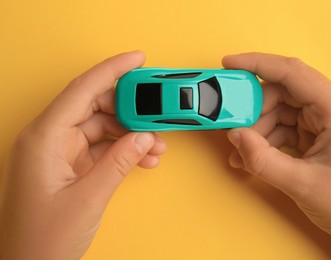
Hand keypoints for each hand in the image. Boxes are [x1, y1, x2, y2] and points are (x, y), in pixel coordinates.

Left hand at [0, 51, 166, 259]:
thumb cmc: (44, 239)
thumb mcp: (89, 197)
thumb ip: (119, 162)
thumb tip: (144, 137)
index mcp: (44, 138)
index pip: (82, 90)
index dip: (112, 70)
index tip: (136, 59)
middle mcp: (49, 139)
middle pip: (94, 107)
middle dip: (129, 109)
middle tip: (156, 111)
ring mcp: (59, 152)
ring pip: (101, 127)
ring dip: (130, 133)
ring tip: (156, 144)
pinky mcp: (69, 165)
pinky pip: (100, 146)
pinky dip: (122, 150)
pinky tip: (143, 158)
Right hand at [223, 53, 330, 258]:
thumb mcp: (301, 183)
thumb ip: (261, 159)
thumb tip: (234, 135)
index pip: (291, 72)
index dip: (256, 63)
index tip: (229, 62)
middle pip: (284, 92)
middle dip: (254, 111)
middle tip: (232, 128)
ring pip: (283, 110)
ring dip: (260, 129)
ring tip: (243, 153)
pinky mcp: (325, 131)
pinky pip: (290, 125)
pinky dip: (271, 139)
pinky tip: (256, 156)